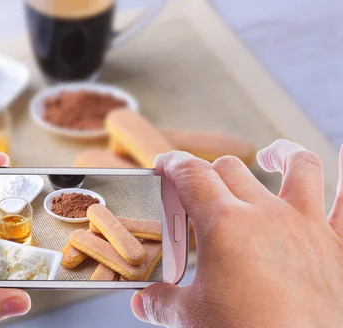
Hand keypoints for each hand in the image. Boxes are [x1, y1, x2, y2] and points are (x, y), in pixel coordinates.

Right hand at [131, 139, 342, 326]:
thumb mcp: (192, 319)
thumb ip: (162, 303)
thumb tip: (143, 302)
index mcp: (223, 225)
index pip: (191, 174)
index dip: (173, 163)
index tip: (165, 165)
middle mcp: (266, 214)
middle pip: (230, 169)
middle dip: (208, 172)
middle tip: (197, 190)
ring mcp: (307, 226)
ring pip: (298, 166)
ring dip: (282, 154)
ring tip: (272, 156)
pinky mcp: (339, 245)